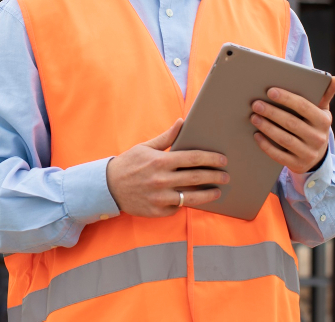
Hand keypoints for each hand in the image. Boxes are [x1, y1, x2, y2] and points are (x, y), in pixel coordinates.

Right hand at [105, 118, 227, 216]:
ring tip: (217, 192)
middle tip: (226, 176)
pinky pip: (177, 208)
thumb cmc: (128, 164)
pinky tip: (192, 199)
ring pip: (191, 197)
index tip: (223, 159)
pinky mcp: (157, 211)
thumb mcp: (145, 147)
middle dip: (215, 176)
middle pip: (196, 178)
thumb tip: (182, 122)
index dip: (211, 158)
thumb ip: (167, 137)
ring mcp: (160, 197)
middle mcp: (162, 180)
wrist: (108, 187)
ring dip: (208, 195)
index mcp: (160, 161)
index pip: (193, 158)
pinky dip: (185, 203)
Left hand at [250, 76, 334, 173]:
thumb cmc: (313, 125)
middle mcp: (318, 138)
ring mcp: (308, 153)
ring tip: (253, 117)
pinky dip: (266, 145)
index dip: (287, 98)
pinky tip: (256, 135)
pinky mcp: (298, 165)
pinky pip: (279, 155)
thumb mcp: (321, 111)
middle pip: (292, 123)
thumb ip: (323, 94)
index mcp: (323, 121)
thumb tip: (334, 79)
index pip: (304, 107)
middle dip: (272, 112)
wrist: (316, 156)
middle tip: (255, 104)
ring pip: (285, 139)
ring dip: (267, 127)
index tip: (270, 91)